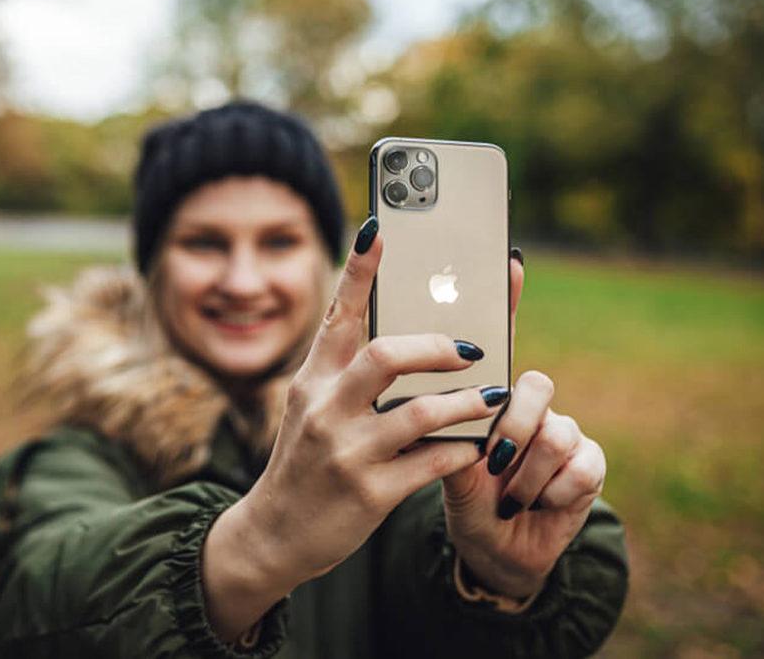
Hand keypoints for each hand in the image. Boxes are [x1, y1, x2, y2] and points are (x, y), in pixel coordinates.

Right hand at [203, 217, 506, 638]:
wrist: (273, 533)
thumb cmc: (306, 462)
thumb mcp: (312, 411)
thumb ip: (347, 376)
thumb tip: (410, 338)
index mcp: (311, 380)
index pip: (337, 315)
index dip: (360, 271)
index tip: (379, 229)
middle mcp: (324, 409)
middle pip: (386, 356)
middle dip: (437, 346)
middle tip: (471, 348)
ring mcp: (346, 452)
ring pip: (420, 412)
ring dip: (465, 402)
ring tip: (490, 397)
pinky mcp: (369, 494)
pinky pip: (432, 463)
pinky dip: (462, 451)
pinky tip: (476, 448)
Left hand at [440, 255, 606, 599]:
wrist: (493, 553)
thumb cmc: (463, 499)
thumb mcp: (439, 467)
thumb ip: (436, 428)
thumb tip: (423, 388)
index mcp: (487, 396)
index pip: (496, 340)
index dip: (505, 300)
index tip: (507, 258)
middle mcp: (529, 406)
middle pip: (534, 385)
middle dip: (512, 425)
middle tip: (492, 459)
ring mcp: (563, 431)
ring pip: (552, 431)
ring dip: (523, 473)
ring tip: (506, 495)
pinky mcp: (590, 465)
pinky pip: (575, 467)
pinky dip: (546, 494)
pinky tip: (531, 505)